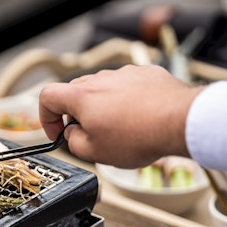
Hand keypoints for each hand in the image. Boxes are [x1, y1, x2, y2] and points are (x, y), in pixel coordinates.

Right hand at [38, 64, 202, 167]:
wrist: (180, 121)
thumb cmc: (140, 136)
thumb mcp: (96, 152)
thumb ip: (74, 142)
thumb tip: (73, 134)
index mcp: (82, 96)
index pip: (47, 97)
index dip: (46, 117)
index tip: (58, 132)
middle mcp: (101, 79)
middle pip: (75, 93)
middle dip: (76, 114)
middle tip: (89, 135)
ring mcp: (124, 74)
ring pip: (103, 90)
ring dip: (103, 108)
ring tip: (120, 130)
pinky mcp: (146, 74)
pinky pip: (127, 87)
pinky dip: (127, 101)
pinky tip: (140, 119)